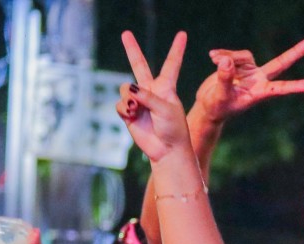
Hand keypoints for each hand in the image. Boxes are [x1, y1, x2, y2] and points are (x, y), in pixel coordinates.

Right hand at [118, 30, 191, 163]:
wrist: (167, 150)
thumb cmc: (173, 129)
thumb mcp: (165, 109)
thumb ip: (147, 95)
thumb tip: (129, 88)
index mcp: (166, 88)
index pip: (171, 64)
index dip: (176, 49)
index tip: (183, 34)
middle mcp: (151, 91)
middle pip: (139, 66)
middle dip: (132, 50)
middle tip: (126, 33)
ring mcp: (139, 101)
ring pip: (125, 88)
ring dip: (129, 99)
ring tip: (137, 110)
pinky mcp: (129, 113)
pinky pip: (120, 104)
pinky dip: (124, 110)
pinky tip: (132, 116)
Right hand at [194, 41, 303, 124]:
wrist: (209, 105)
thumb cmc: (218, 107)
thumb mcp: (221, 96)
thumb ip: (225, 79)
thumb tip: (227, 61)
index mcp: (260, 93)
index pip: (281, 88)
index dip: (296, 86)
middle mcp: (259, 80)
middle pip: (280, 63)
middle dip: (294, 53)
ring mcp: (251, 71)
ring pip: (244, 55)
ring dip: (229, 55)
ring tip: (213, 59)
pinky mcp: (240, 64)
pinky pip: (233, 53)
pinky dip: (222, 53)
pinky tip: (211, 56)